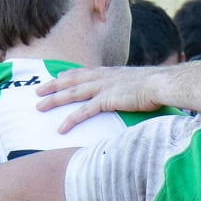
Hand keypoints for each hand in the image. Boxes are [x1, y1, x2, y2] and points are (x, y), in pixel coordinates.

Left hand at [37, 65, 176, 132]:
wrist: (162, 83)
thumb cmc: (156, 85)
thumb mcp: (138, 82)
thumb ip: (129, 86)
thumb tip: (131, 92)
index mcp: (110, 72)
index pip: (83, 72)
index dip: (68, 75)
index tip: (57, 76)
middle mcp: (103, 77)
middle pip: (71, 81)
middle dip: (52, 85)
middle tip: (37, 91)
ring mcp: (103, 87)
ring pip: (72, 94)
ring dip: (54, 100)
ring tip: (39, 107)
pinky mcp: (107, 100)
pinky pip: (84, 111)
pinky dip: (71, 119)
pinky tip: (61, 128)